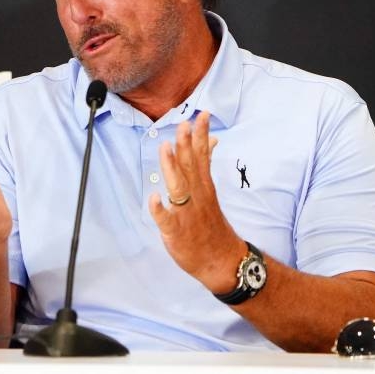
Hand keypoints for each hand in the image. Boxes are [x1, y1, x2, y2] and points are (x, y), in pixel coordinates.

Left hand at [148, 111, 246, 292]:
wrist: (221, 260)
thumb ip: (205, 164)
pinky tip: (153, 198)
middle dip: (186, 145)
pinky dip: (159, 209)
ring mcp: (186, 213)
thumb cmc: (211, 223)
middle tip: (184, 124)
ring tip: (165, 148)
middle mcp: (197, 196)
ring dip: (171, 168)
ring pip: (178, 187)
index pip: (202, 156)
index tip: (201, 115)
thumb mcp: (210, 189)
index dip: (200, 135)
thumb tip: (210, 140)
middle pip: (191, 167)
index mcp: (204, 186)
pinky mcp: (176, 231)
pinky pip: (166, 219)